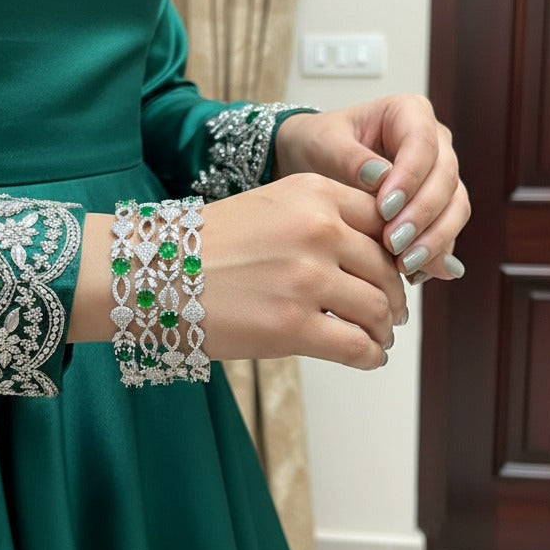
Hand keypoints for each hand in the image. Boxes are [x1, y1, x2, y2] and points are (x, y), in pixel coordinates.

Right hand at [198, 173, 406, 368]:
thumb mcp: (274, 205)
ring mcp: (306, 278)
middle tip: (390, 313)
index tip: (394, 273)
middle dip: (395, 297)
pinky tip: (367, 357)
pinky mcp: (292, 326)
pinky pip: (358, 346)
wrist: (152, 273)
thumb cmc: (211, 244)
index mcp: (315, 193)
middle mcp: (318, 229)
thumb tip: (380, 256)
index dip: (396, 253)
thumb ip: (326, 219)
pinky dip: (372, 356)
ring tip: (376, 337)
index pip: (385, 221)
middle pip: (388, 269)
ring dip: (384, 330)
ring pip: (379, 310)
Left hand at [274, 95, 470, 282]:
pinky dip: (434, 254)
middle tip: (394, 245)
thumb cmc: (319, 144)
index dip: (410, 179)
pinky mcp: (437, 207)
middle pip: (447, 179)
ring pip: (456, 208)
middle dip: (423, 216)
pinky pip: (447, 231)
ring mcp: (439, 176)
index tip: (385, 209)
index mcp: (410, 114)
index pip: (423, 144)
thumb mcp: (324, 144)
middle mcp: (435, 143)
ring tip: (405, 265)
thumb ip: (350, 159)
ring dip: (435, 240)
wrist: (314, 162)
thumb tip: (380, 177)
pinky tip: (413, 274)